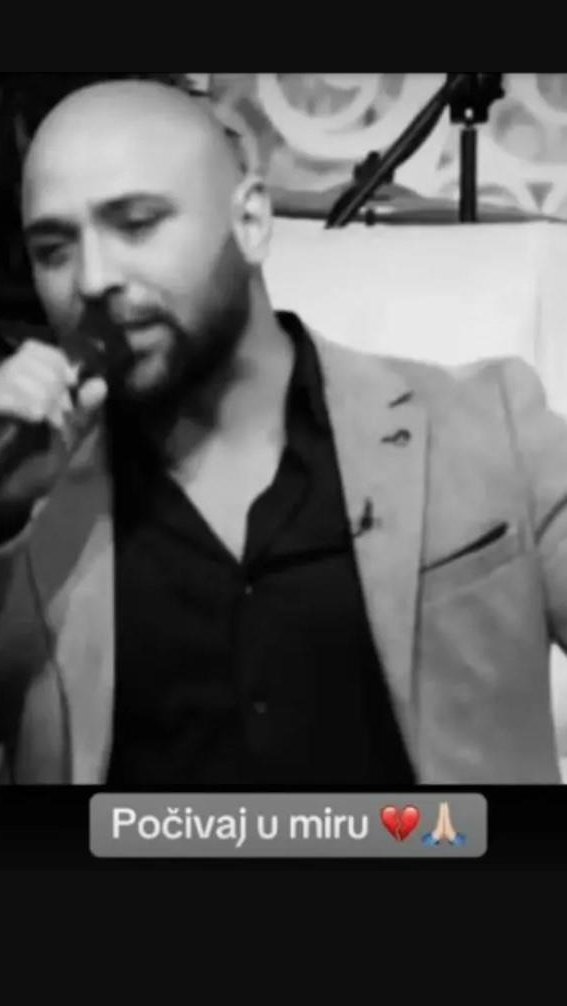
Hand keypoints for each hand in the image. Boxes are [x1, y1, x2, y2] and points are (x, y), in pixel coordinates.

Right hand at [0, 339, 106, 530]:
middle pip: (28, 358)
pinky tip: (38, 416)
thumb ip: (82, 414)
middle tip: (58, 414)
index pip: (36, 350)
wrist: (6, 499)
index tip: (71, 383)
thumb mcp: (65, 441)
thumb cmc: (33, 469)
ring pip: (15, 372)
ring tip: (46, 420)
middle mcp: (1, 385)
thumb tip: (100, 384)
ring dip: (42, 395)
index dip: (55, 360)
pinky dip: (23, 402)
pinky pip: (3, 396)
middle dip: (53, 383)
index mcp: (20, 384)